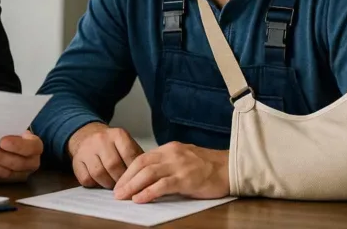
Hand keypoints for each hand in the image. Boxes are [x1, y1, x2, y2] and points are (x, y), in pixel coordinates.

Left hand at [0, 130, 42, 182]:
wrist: (15, 144)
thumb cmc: (14, 133)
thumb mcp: (16, 128)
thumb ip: (9, 129)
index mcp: (36, 147)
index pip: (30, 148)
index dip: (17, 146)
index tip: (2, 141)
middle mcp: (31, 163)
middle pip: (17, 164)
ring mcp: (20, 175)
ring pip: (5, 174)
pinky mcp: (8, 181)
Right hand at [67, 122, 143, 188]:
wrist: (87, 135)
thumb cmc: (112, 145)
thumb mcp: (126, 144)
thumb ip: (136, 157)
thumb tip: (146, 177)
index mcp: (118, 134)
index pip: (130, 154)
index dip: (135, 171)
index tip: (138, 180)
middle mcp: (101, 139)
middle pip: (113, 165)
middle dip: (121, 180)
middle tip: (126, 187)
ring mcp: (87, 149)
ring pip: (99, 173)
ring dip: (108, 184)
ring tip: (113, 186)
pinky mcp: (76, 160)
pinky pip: (86, 178)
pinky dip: (94, 184)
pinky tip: (100, 182)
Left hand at [113, 141, 228, 202]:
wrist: (230, 167)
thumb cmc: (208, 166)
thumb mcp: (183, 158)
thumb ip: (166, 164)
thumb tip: (148, 176)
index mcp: (169, 149)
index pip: (142, 157)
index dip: (128, 171)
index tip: (120, 182)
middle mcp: (171, 154)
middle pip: (141, 164)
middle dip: (126, 179)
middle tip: (116, 192)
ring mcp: (179, 165)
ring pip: (148, 173)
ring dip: (132, 186)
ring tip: (123, 197)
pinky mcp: (186, 179)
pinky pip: (162, 185)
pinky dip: (148, 192)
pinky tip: (139, 199)